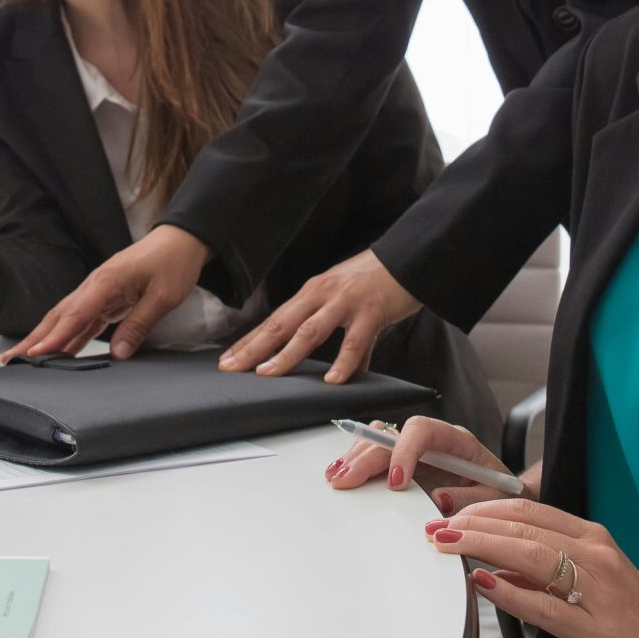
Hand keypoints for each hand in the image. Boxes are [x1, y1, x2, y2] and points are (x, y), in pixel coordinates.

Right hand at [3, 224, 210, 361]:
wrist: (180, 241)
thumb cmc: (173, 263)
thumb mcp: (163, 296)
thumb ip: (139, 324)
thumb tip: (118, 354)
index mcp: (105, 282)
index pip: (74, 314)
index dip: (54, 337)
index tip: (35, 354)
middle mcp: (95, 286)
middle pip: (59, 316)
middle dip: (35, 338)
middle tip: (11, 359)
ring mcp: (98, 292)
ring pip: (66, 319)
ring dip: (45, 338)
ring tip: (25, 358)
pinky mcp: (106, 299)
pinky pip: (82, 321)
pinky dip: (68, 336)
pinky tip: (59, 352)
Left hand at [217, 249, 418, 382]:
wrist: (409, 257)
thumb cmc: (378, 279)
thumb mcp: (349, 303)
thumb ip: (343, 337)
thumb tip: (344, 371)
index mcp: (313, 293)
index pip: (274, 320)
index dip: (250, 340)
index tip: (228, 358)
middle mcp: (322, 295)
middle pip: (281, 324)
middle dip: (254, 348)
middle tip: (231, 368)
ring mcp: (345, 303)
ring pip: (309, 332)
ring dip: (286, 354)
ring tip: (268, 374)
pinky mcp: (371, 312)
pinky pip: (354, 342)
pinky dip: (343, 362)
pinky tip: (332, 380)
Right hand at [322, 416, 529, 515]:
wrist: (506, 499)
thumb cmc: (502, 496)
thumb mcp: (495, 501)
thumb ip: (470, 498)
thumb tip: (438, 498)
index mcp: (457, 441)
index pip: (424, 431)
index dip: (405, 451)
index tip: (396, 482)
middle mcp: (432, 441)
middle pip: (394, 435)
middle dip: (368, 456)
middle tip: (347, 479)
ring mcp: (416, 452)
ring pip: (380, 440)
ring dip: (356, 456)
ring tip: (337, 476)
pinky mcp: (405, 465)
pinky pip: (377, 455)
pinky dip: (358, 463)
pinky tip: (343, 474)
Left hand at [424, 499, 638, 637]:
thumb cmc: (632, 618)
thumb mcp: (587, 583)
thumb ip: (542, 573)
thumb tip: (492, 568)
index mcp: (591, 538)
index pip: (527, 510)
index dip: (483, 507)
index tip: (447, 512)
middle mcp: (595, 554)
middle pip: (523, 526)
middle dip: (472, 522)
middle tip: (432, 525)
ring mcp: (598, 589)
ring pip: (532, 555)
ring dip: (483, 544)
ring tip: (446, 543)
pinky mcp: (598, 627)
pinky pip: (547, 605)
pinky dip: (512, 592)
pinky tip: (482, 584)